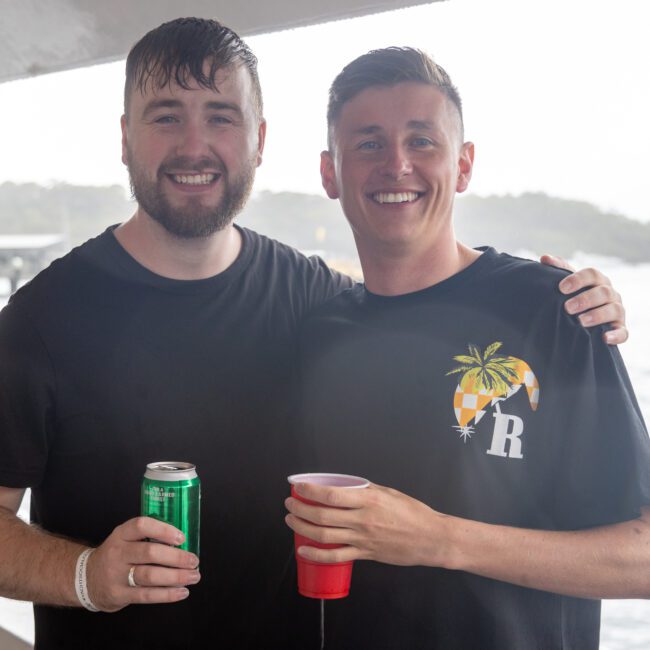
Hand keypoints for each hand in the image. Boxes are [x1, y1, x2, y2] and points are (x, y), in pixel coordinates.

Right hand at [86, 517, 199, 611]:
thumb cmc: (117, 555)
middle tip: (194, 561)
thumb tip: (183, 541)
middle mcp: (118, 552)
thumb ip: (148, 537)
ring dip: (176, 576)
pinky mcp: (119, 594)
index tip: (182, 537)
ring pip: (150, 575)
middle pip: (150, 553)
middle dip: (177, 557)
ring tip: (193, 576)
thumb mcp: (126, 539)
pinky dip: (167, 594)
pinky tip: (182, 592)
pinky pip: (146, 595)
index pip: (142, 526)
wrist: (86, 579)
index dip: (163, 530)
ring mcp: (117, 575)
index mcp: (122, 534)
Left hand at [285, 482, 447, 566]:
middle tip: (289, 504)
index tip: (298, 487)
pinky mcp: (366, 554)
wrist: (431, 538)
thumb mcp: (388, 493)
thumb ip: (366, 490)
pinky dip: (316, 554)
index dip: (310, 491)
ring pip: (325, 535)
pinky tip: (303, 549)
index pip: (332, 495)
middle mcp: (363, 519)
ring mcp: (363, 539)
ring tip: (291, 520)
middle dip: (300, 509)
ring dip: (303, 528)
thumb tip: (345, 486)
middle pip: (323, 515)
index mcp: (369, 500)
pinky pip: (336, 556)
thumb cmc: (413, 513)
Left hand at [540, 254, 626, 343]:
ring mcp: (616, 310)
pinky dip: (616, 335)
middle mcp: (610, 293)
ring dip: (598, 315)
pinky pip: (623, 332)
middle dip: (585, 299)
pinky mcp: (620, 328)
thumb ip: (557, 269)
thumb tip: (545, 258)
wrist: (582, 319)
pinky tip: (604, 338)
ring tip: (581, 321)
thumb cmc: (573, 296)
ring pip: (614, 310)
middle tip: (567, 307)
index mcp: (597, 281)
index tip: (561, 288)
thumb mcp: (566, 283)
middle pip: (603, 292)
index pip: (592, 274)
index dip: (577, 280)